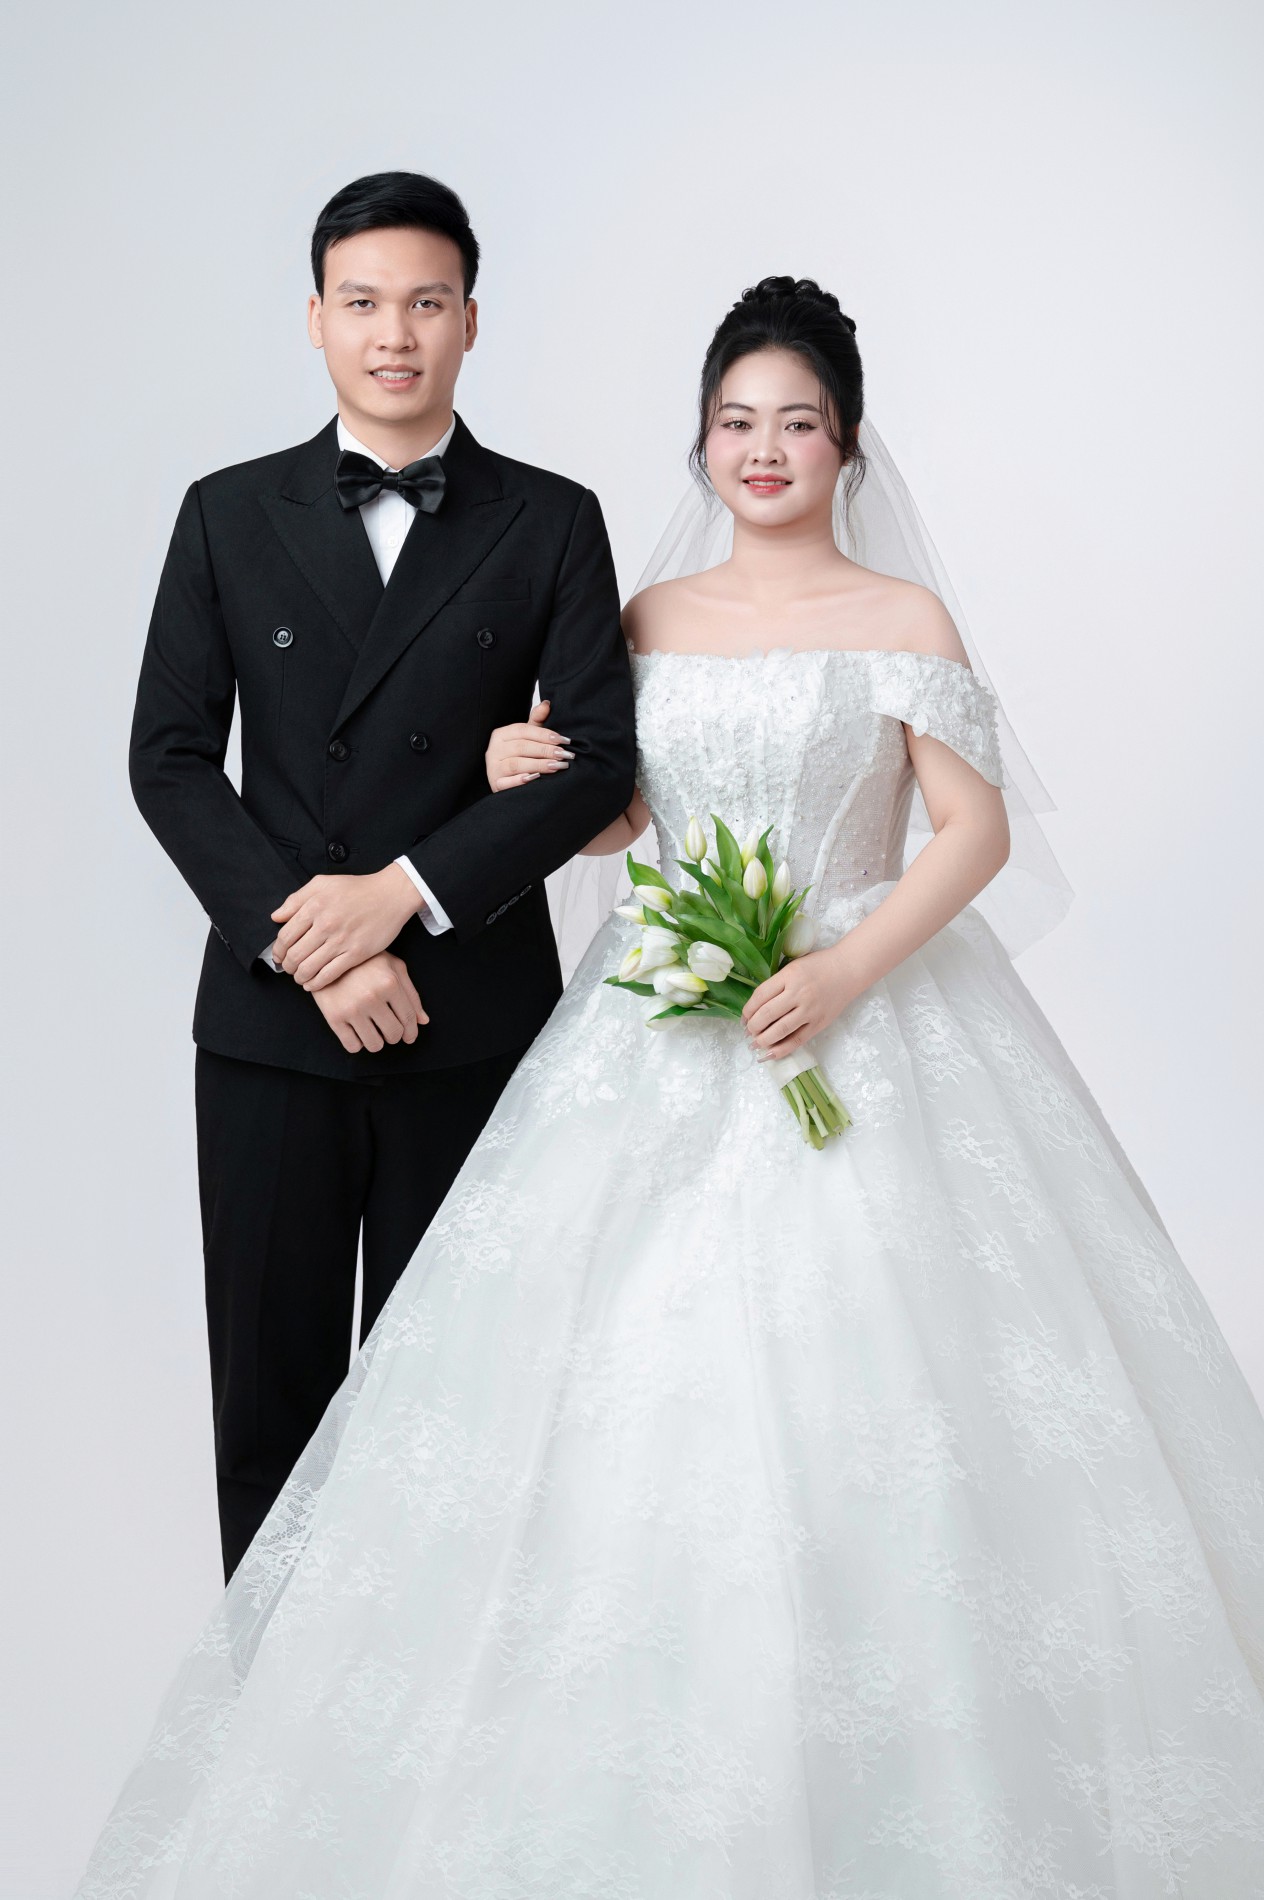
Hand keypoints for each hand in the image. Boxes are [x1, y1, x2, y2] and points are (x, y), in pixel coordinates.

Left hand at [271, 864, 423, 990]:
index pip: (285, 936)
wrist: (390, 895)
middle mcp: (325, 924)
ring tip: (299, 977)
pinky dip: (316, 983)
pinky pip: (329, 974)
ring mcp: (341, 940)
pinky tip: (312, 984)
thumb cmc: (358, 888)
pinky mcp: (356, 953)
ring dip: (299, 976)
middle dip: (287, 966)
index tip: (278, 956)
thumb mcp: (323, 883)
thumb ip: (296, 899)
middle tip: (288, 968)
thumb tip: (276, 917)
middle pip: (294, 955)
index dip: (278, 950)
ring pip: (309, 967)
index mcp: (314, 906)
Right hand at [310, 951, 428, 1053]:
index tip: (409, 1037)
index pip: (408, 1019)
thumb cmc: (365, 961)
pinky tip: (357, 1032)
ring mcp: (352, 1008)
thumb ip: (411, 993)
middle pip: (393, 1034)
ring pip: (374, 1045)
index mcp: (390, 983)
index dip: (411, 1032)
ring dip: (376, 1041)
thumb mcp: (393, 967)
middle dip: (394, 1035)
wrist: (326, 956)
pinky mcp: (334, 1017)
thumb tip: (423, 1021)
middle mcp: (372, 997)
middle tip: (388, 1029)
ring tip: (372, 1030)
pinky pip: (353, 1046)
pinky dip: (358, 1043)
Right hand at [485, 698, 573, 790]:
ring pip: (516, 764)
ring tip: (557, 766)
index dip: (543, 734)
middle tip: (564, 754)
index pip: (522, 730)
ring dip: (538, 765)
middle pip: (521, 747)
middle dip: (545, 750)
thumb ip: (537, 721)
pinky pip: (508, 782)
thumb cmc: (519, 756)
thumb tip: (547, 704)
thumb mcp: (527, 737)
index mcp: (501, 735)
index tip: (563, 740)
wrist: (506, 781)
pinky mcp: (496, 784)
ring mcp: (493, 768)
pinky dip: (521, 780)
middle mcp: (493, 750)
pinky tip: (537, 778)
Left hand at [741, 947, 864, 1060]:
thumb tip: (756, 1007)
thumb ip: (777, 984)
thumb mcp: (793, 967)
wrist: (848, 969)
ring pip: (780, 1030)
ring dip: (763, 1040)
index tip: (743, 1017)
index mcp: (789, 976)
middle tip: (748, 1031)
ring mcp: (810, 1010)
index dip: (747, 1010)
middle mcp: (798, 994)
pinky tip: (770, 1053)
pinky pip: (797, 1040)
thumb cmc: (818, 965)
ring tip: (755, 1043)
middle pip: (767, 1015)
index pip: (760, 996)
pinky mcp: (819, 1023)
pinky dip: (782, 1049)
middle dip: (752, 1026)